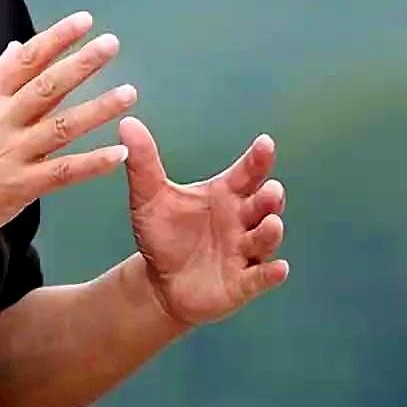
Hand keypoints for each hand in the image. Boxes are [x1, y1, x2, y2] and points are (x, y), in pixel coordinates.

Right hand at [0, 11, 135, 244]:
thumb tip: (17, 47)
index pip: (27, 60)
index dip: (56, 38)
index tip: (83, 21)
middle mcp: (4, 120)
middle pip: (48, 86)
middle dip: (81, 63)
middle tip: (110, 45)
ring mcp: (14, 152)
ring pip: (63, 126)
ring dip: (98, 109)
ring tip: (128, 93)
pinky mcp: (23, 185)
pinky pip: (64, 171)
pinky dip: (93, 163)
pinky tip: (119, 153)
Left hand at [118, 116, 289, 329]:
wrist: (159, 283)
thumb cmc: (162, 234)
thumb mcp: (149, 197)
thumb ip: (143, 162)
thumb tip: (127, 123)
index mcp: (224, 194)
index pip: (247, 173)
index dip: (258, 159)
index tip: (265, 143)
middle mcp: (240, 220)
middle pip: (262, 205)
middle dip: (270, 198)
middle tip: (271, 189)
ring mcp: (244, 251)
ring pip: (264, 238)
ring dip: (270, 231)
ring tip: (271, 223)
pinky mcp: (242, 282)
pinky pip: (260, 277)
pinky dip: (270, 273)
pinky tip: (278, 268)